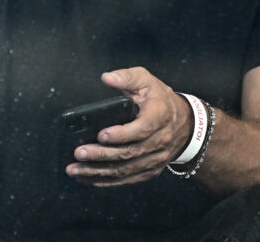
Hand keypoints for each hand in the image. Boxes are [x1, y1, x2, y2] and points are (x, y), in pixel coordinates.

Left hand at [67, 67, 193, 185]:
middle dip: (102, 155)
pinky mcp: (150, 170)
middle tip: (80, 153)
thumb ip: (127, 77)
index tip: (101, 134)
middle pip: (130, 152)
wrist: (184, 123)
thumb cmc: (160, 99)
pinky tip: (87, 178)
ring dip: (99, 171)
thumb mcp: (147, 81)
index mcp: (160, 115)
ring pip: (126, 169)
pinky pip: (127, 179)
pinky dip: (105, 181)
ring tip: (75, 169)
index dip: (121, 134)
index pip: (142, 129)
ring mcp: (156, 158)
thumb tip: (106, 78)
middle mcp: (160, 140)